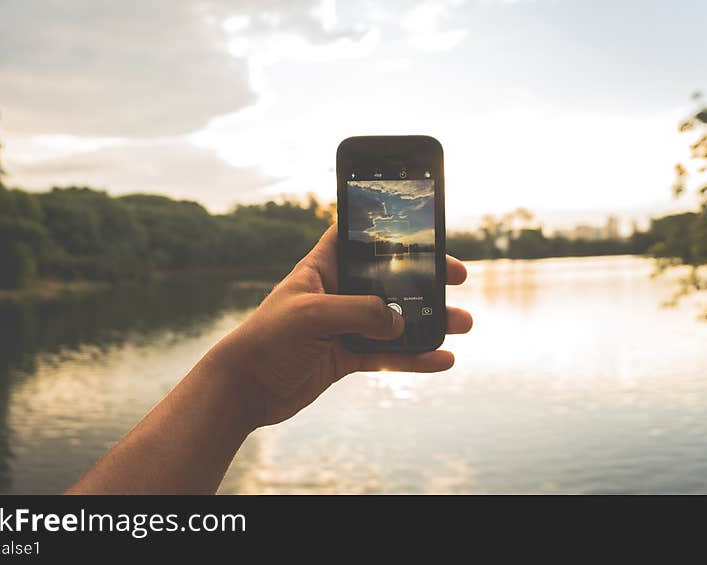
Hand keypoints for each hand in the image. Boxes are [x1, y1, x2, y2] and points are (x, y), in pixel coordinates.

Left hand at [210, 224, 472, 427]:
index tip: (422, 225)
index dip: (386, 226)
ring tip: (463, 323)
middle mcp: (336, 293)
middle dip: (425, 277)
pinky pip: (388, 356)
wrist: (243, 390)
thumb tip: (400, 322)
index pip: (356, 235)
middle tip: (457, 275)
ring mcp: (343, 326)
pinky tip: (442, 360)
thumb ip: (359, 312)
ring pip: (395, 320)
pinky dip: (415, 359)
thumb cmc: (266, 340)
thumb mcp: (312, 315)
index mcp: (321, 268)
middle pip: (388, 278)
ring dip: (429, 321)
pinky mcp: (346, 357)